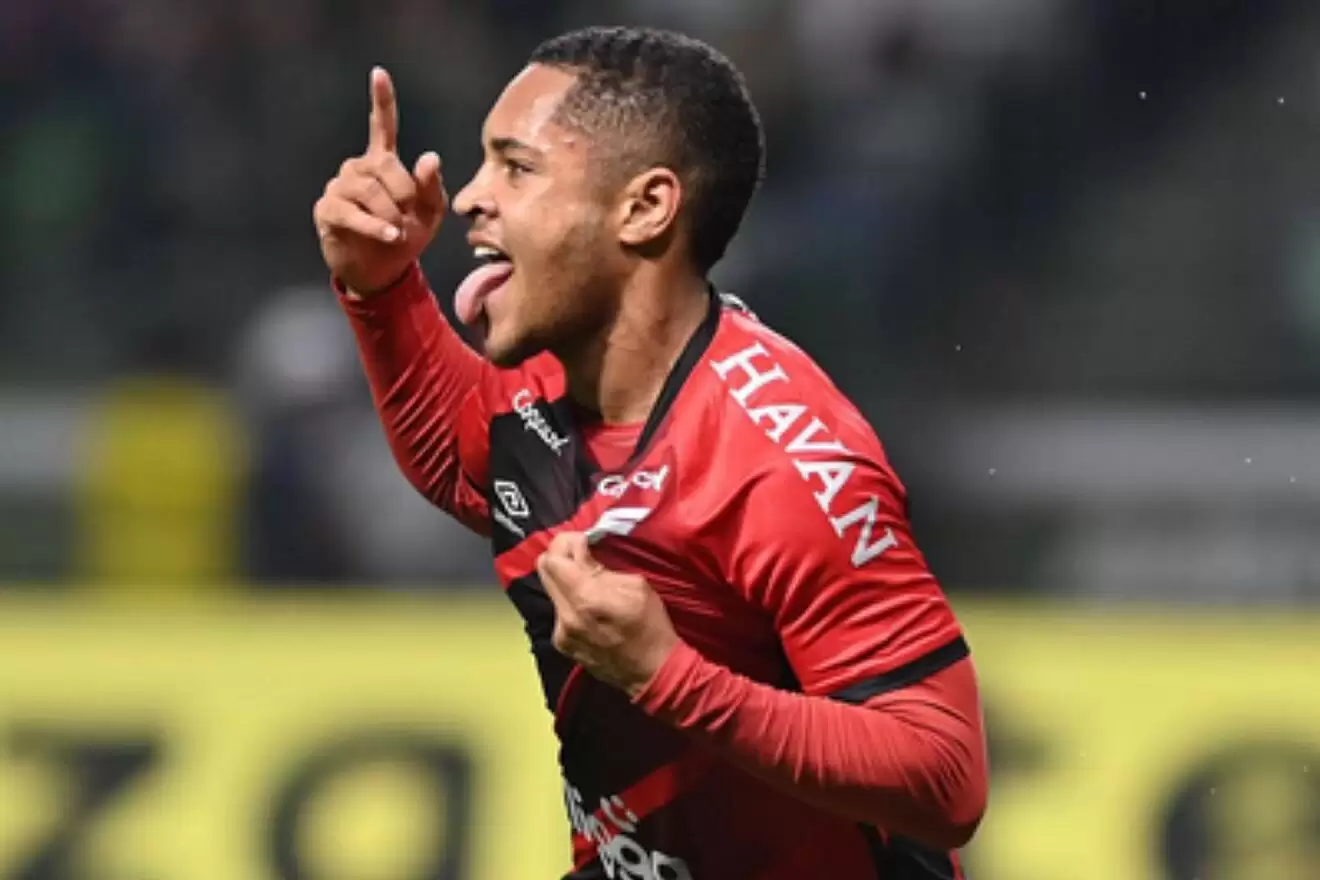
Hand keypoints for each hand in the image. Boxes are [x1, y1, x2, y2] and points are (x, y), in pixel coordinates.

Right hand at [313, 67, 447, 295]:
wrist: (383, 272)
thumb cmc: (406, 235)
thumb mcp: (430, 214)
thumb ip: (431, 187)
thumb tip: (429, 157)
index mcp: (383, 163)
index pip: (382, 126)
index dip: (382, 100)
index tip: (379, 73)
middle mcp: (358, 168)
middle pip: (384, 166)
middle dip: (404, 192)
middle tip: (412, 216)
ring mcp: (340, 187)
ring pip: (368, 190)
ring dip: (391, 214)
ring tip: (400, 232)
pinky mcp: (328, 210)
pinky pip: (352, 213)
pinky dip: (375, 227)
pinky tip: (391, 236)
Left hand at [537, 532, 680, 697]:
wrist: (652, 672)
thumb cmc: (650, 625)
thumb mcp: (635, 585)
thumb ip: (600, 567)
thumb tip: (580, 551)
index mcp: (585, 597)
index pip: (553, 557)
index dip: (567, 543)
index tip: (585, 543)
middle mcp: (566, 615)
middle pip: (544, 569)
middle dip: (561, 557)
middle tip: (582, 556)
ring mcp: (561, 632)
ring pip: (550, 589)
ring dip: (566, 580)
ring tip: (590, 584)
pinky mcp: (562, 644)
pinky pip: (558, 610)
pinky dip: (570, 601)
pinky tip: (590, 608)